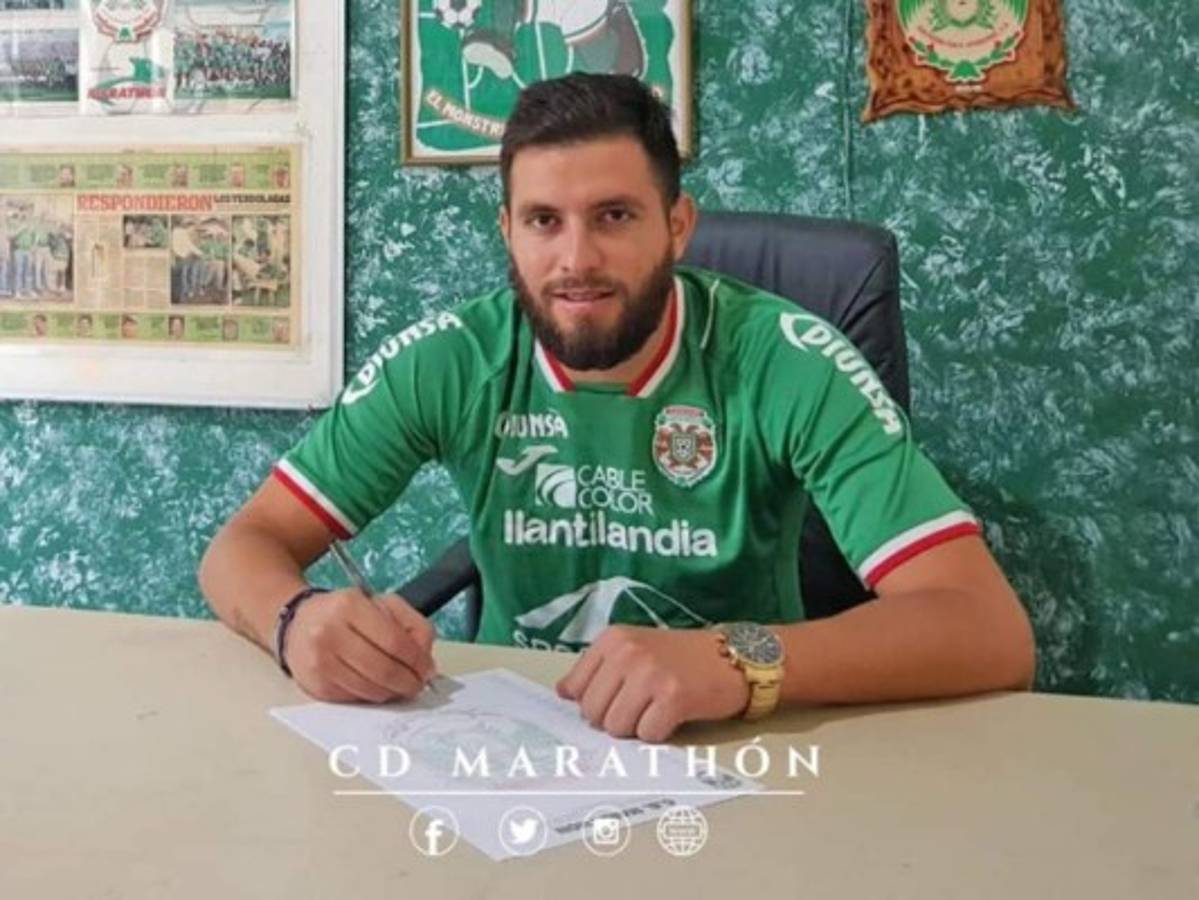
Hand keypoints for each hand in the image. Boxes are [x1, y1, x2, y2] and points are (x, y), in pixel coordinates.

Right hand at [283, 589, 436, 703]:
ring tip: (400, 686)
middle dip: (408, 682)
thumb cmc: (347, 614)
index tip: (427, 669)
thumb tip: (426, 663)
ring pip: (370, 690)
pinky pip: (355, 698)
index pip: (395, 642)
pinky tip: (376, 686)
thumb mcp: (383, 604)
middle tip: (418, 684)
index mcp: (350, 606)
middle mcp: (329, 633)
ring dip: (392, 693)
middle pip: (383, 670)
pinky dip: (372, 696)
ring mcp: (319, 662)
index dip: (417, 661)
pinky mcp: (315, 685)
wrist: (298, 624)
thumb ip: (413, 626)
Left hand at [555, 626, 749, 742]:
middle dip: (614, 719)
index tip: (614, 701)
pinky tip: (674, 714)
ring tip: (658, 708)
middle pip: (592, 713)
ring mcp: (650, 674)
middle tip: (642, 706)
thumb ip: (600, 668)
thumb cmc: (682, 657)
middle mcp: (627, 652)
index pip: (574, 688)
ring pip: (616, 728)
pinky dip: (660, 733)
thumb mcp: (635, 648)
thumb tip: (564, 693)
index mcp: (612, 639)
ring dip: (636, 728)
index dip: (593, 703)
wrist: (734, 657)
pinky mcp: (673, 697)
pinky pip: (647, 735)